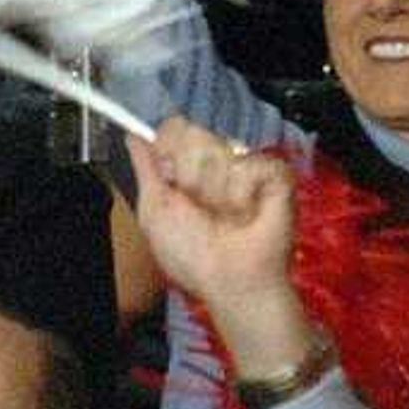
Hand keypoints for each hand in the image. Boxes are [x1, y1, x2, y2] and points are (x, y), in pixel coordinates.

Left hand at [124, 120, 312, 364]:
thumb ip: (144, 169)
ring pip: (221, 149)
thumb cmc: (190, 255)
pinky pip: (250, 164)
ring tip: (225, 216)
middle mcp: (218, 163)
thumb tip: (133, 138)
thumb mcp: (154, 212)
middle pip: (194, 135)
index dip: (167, 150)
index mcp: (188, 169)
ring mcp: (247, 167)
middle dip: (189, 177)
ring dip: (216, 192)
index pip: (174, 129)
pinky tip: (246, 214)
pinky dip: (242, 195)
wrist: (229, 279)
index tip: (170, 180)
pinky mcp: (275, 176)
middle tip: (200, 208)